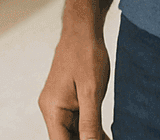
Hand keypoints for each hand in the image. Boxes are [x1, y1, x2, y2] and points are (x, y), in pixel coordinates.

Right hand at [38, 23, 109, 139]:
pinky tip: (104, 135)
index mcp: (52, 108)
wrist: (83, 30)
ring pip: (72, 133)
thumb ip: (90, 123)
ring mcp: (58, 104)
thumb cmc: (86, 54)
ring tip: (107, 138)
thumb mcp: (91, 92)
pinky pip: (77, 122)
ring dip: (90, 138)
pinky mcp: (67, 100)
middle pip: (66, 139)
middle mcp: (51, 108)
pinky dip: (90, 129)